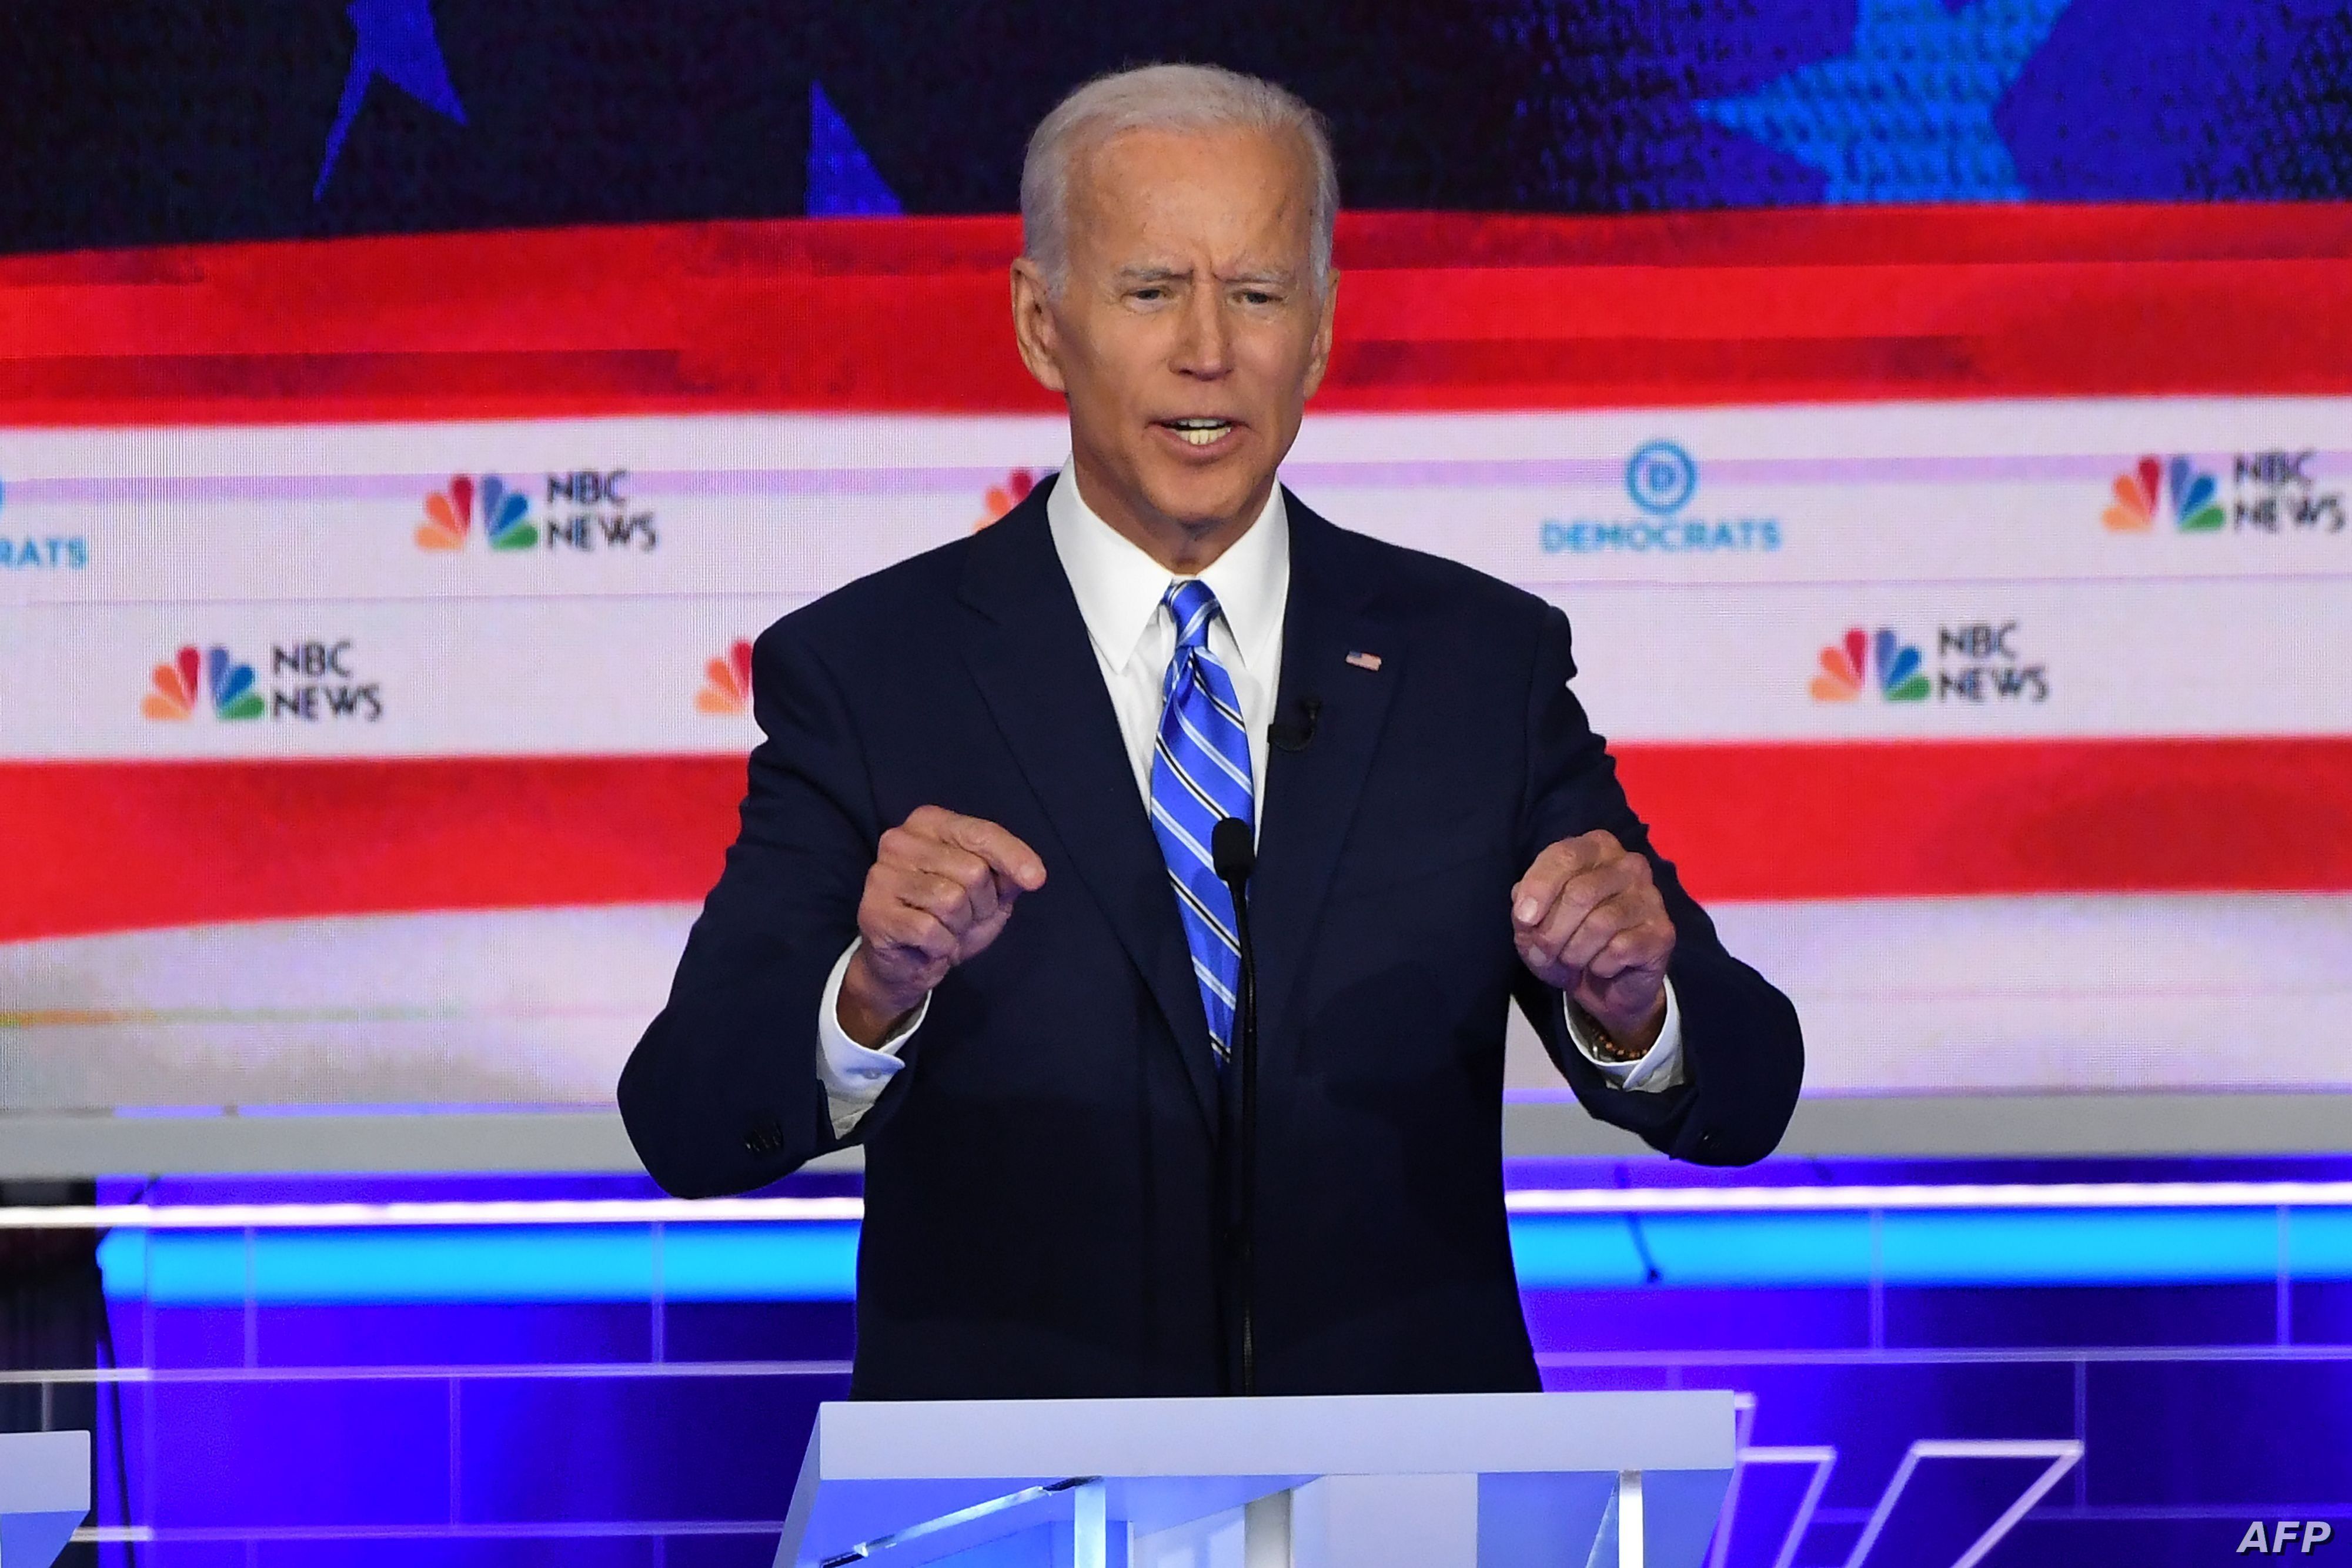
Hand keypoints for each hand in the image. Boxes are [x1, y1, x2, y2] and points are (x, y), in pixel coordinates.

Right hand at [838, 806, 1046, 1046]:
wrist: (906, 964)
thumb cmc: (950, 919)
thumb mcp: (990, 893)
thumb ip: (1007, 875)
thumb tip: (1032, 875)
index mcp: (928, 823)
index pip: (981, 833)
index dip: (1014, 857)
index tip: (1037, 880)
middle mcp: (900, 840)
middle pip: (972, 871)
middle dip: (981, 904)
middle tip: (965, 917)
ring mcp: (882, 875)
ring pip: (951, 901)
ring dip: (960, 927)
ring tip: (946, 929)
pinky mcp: (874, 912)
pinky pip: (930, 930)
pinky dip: (942, 946)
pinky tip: (929, 945)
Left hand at [1511, 830, 1673, 1051]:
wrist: (1607, 985)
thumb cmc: (1567, 941)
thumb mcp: (1535, 924)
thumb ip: (1525, 909)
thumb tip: (1527, 910)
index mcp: (1597, 848)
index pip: (1564, 856)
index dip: (1538, 889)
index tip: (1524, 920)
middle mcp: (1629, 865)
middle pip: (1580, 893)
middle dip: (1552, 932)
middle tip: (1543, 953)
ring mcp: (1651, 897)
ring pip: (1599, 924)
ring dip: (1573, 953)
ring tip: (1571, 961)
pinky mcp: (1663, 931)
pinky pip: (1620, 949)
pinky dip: (1599, 966)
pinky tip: (1600, 967)